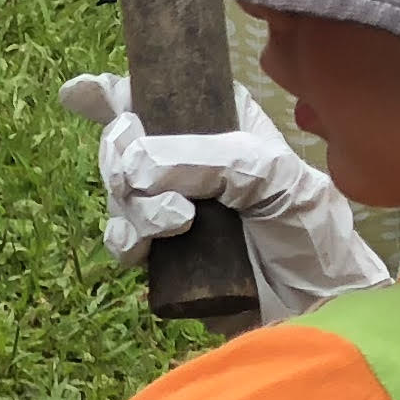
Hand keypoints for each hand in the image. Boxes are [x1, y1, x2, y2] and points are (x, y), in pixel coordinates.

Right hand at [57, 73, 389, 324]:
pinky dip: (126, 240)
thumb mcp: (274, 175)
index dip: (116, 91)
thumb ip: (205, 159)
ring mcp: (174, 208)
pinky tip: (145, 250)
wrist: (317, 308)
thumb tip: (135, 165)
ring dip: (135, 205)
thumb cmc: (312, 233)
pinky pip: (121, 238)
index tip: (82, 93)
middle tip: (141, 179)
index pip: (161, 94)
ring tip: (176, 222)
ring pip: (119, 192)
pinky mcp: (164, 254)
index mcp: (222, 126)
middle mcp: (191, 162)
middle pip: (124, 141)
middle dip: (121, 156)